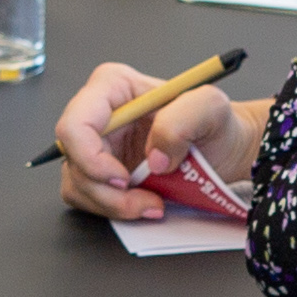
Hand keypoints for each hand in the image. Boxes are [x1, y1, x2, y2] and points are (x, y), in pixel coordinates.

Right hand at [53, 61, 251, 223]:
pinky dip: (114, 209)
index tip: (123, 178)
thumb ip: (181, 120)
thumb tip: (154, 157)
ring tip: (152, 203)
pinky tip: (145, 204)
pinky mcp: (100, 173)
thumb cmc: (212, 122)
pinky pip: (88, 198)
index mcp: (112, 87)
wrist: (222, 148)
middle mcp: (99, 115)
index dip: (90, 157)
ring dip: (113, 204)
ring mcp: (96, 146)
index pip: (75, 123)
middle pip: (73, 159)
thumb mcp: (209, 107)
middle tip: (145, 199)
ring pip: (77, 184)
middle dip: (106, 189)